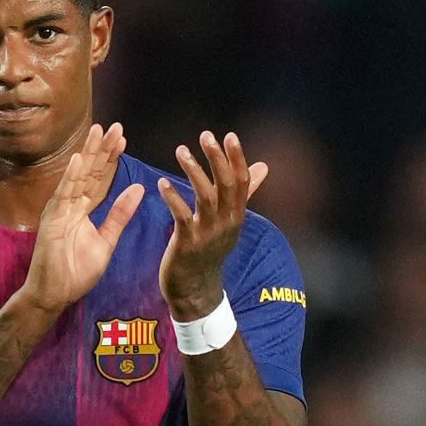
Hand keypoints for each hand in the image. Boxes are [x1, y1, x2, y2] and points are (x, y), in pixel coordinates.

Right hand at [20, 123, 145, 314]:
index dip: (111, 160)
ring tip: (98, 131)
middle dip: (102, 149)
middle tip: (116, 126)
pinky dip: (69, 176)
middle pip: (90, 172)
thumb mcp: (106, 241)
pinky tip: (77, 159)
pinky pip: (62, 195)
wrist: (54, 294)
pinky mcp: (51, 220)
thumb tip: (138, 188)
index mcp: (83, 210)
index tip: (123, 140)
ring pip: (77, 176)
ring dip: (88, 153)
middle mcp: (70, 205)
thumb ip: (120, 215)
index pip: (100, 179)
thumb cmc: (76, 272)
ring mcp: (59, 210)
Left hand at [157, 131, 268, 319]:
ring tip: (181, 151)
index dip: (237, 158)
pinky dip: (173, 198)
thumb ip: (244, 193)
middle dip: (217, 158)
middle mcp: (226, 222)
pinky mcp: (188, 243)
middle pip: (227, 185)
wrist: (195, 289)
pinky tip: (161, 183)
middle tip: (206, 135)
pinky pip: (182, 216)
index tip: (229, 135)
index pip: (242, 181)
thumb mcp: (230, 222)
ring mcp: (208, 233)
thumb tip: (263, 166)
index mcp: (236, 215)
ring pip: (205, 196)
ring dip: (194, 171)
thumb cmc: (209, 250)